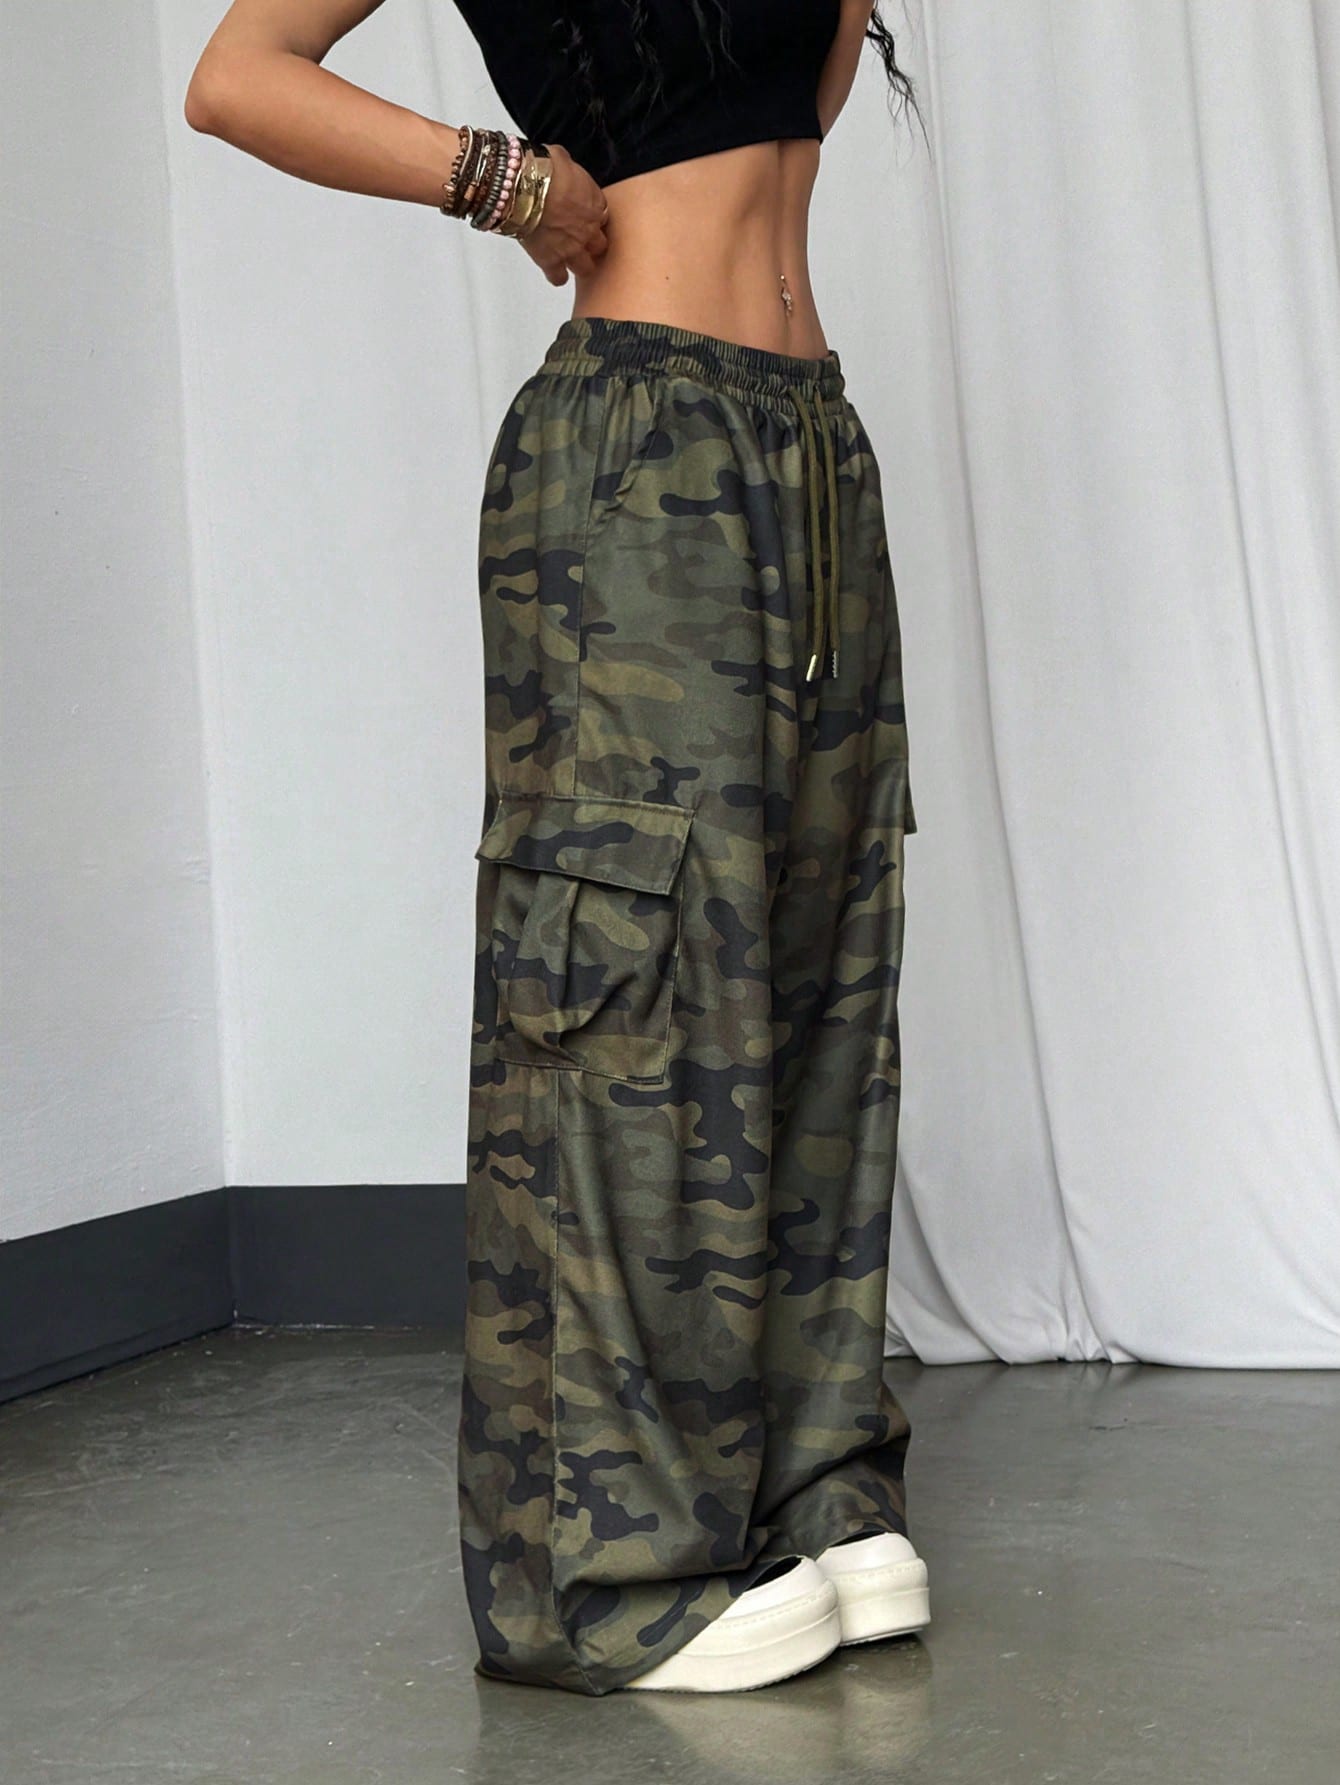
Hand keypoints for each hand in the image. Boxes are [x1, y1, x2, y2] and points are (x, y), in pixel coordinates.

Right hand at [518, 142, 608, 285]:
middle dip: (592, 245)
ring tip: (570, 260)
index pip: (603, 217)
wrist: (525, 188)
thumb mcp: (563, 159)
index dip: (594, 219)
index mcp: (594, 204)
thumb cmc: (545, 169)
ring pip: (586, 268)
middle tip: (582, 242)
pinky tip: (552, 270)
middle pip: (600, 246)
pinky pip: (559, 278)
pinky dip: (555, 275)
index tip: (587, 219)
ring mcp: (571, 249)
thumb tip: (561, 164)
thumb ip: (568, 169)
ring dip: (579, 264)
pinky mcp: (551, 261)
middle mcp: (588, 230)